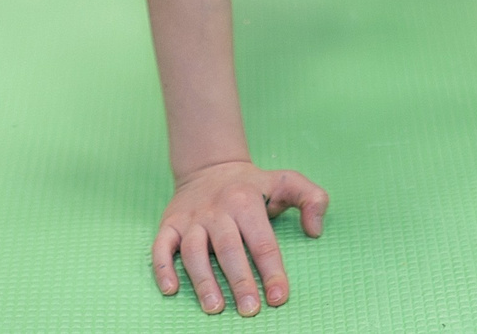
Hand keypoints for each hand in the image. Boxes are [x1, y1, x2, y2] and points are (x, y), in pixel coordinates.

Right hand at [153, 160, 327, 315]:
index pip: (262, 241)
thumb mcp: (287, 181)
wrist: (210, 167)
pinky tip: (170, 289)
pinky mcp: (169, 224)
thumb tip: (315, 230)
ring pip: (194, 251)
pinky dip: (162, 268)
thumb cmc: (253, 185)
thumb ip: (312, 199)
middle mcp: (218, 210)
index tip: (279, 297)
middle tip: (249, 309)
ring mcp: (191, 219)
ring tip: (215, 307)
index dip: (272, 271)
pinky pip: (161, 246)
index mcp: (247, 202)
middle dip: (239, 281)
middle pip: (228, 248)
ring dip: (203, 281)